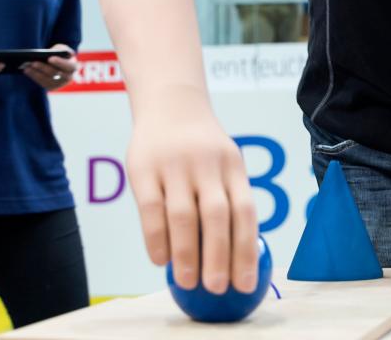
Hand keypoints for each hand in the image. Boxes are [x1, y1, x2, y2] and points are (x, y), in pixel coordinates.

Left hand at [23, 44, 77, 90]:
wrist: (59, 64)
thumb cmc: (60, 54)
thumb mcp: (62, 49)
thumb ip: (62, 49)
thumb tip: (56, 51)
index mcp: (73, 67)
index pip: (68, 66)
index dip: (59, 62)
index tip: (50, 58)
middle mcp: (68, 78)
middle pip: (55, 74)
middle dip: (44, 68)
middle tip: (33, 62)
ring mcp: (59, 84)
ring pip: (47, 79)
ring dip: (36, 73)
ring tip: (27, 67)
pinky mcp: (51, 86)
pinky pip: (42, 83)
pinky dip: (34, 76)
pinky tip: (26, 70)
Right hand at [128, 94, 258, 295]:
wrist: (170, 103)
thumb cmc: (202, 148)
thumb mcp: (223, 163)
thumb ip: (228, 200)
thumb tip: (234, 259)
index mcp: (233, 166)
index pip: (245, 211)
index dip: (247, 250)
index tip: (246, 284)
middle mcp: (207, 164)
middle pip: (217, 215)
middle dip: (219, 256)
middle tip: (218, 289)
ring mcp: (175, 165)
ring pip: (183, 215)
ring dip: (187, 253)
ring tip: (188, 282)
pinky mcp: (143, 168)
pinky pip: (151, 209)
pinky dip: (156, 238)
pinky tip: (160, 261)